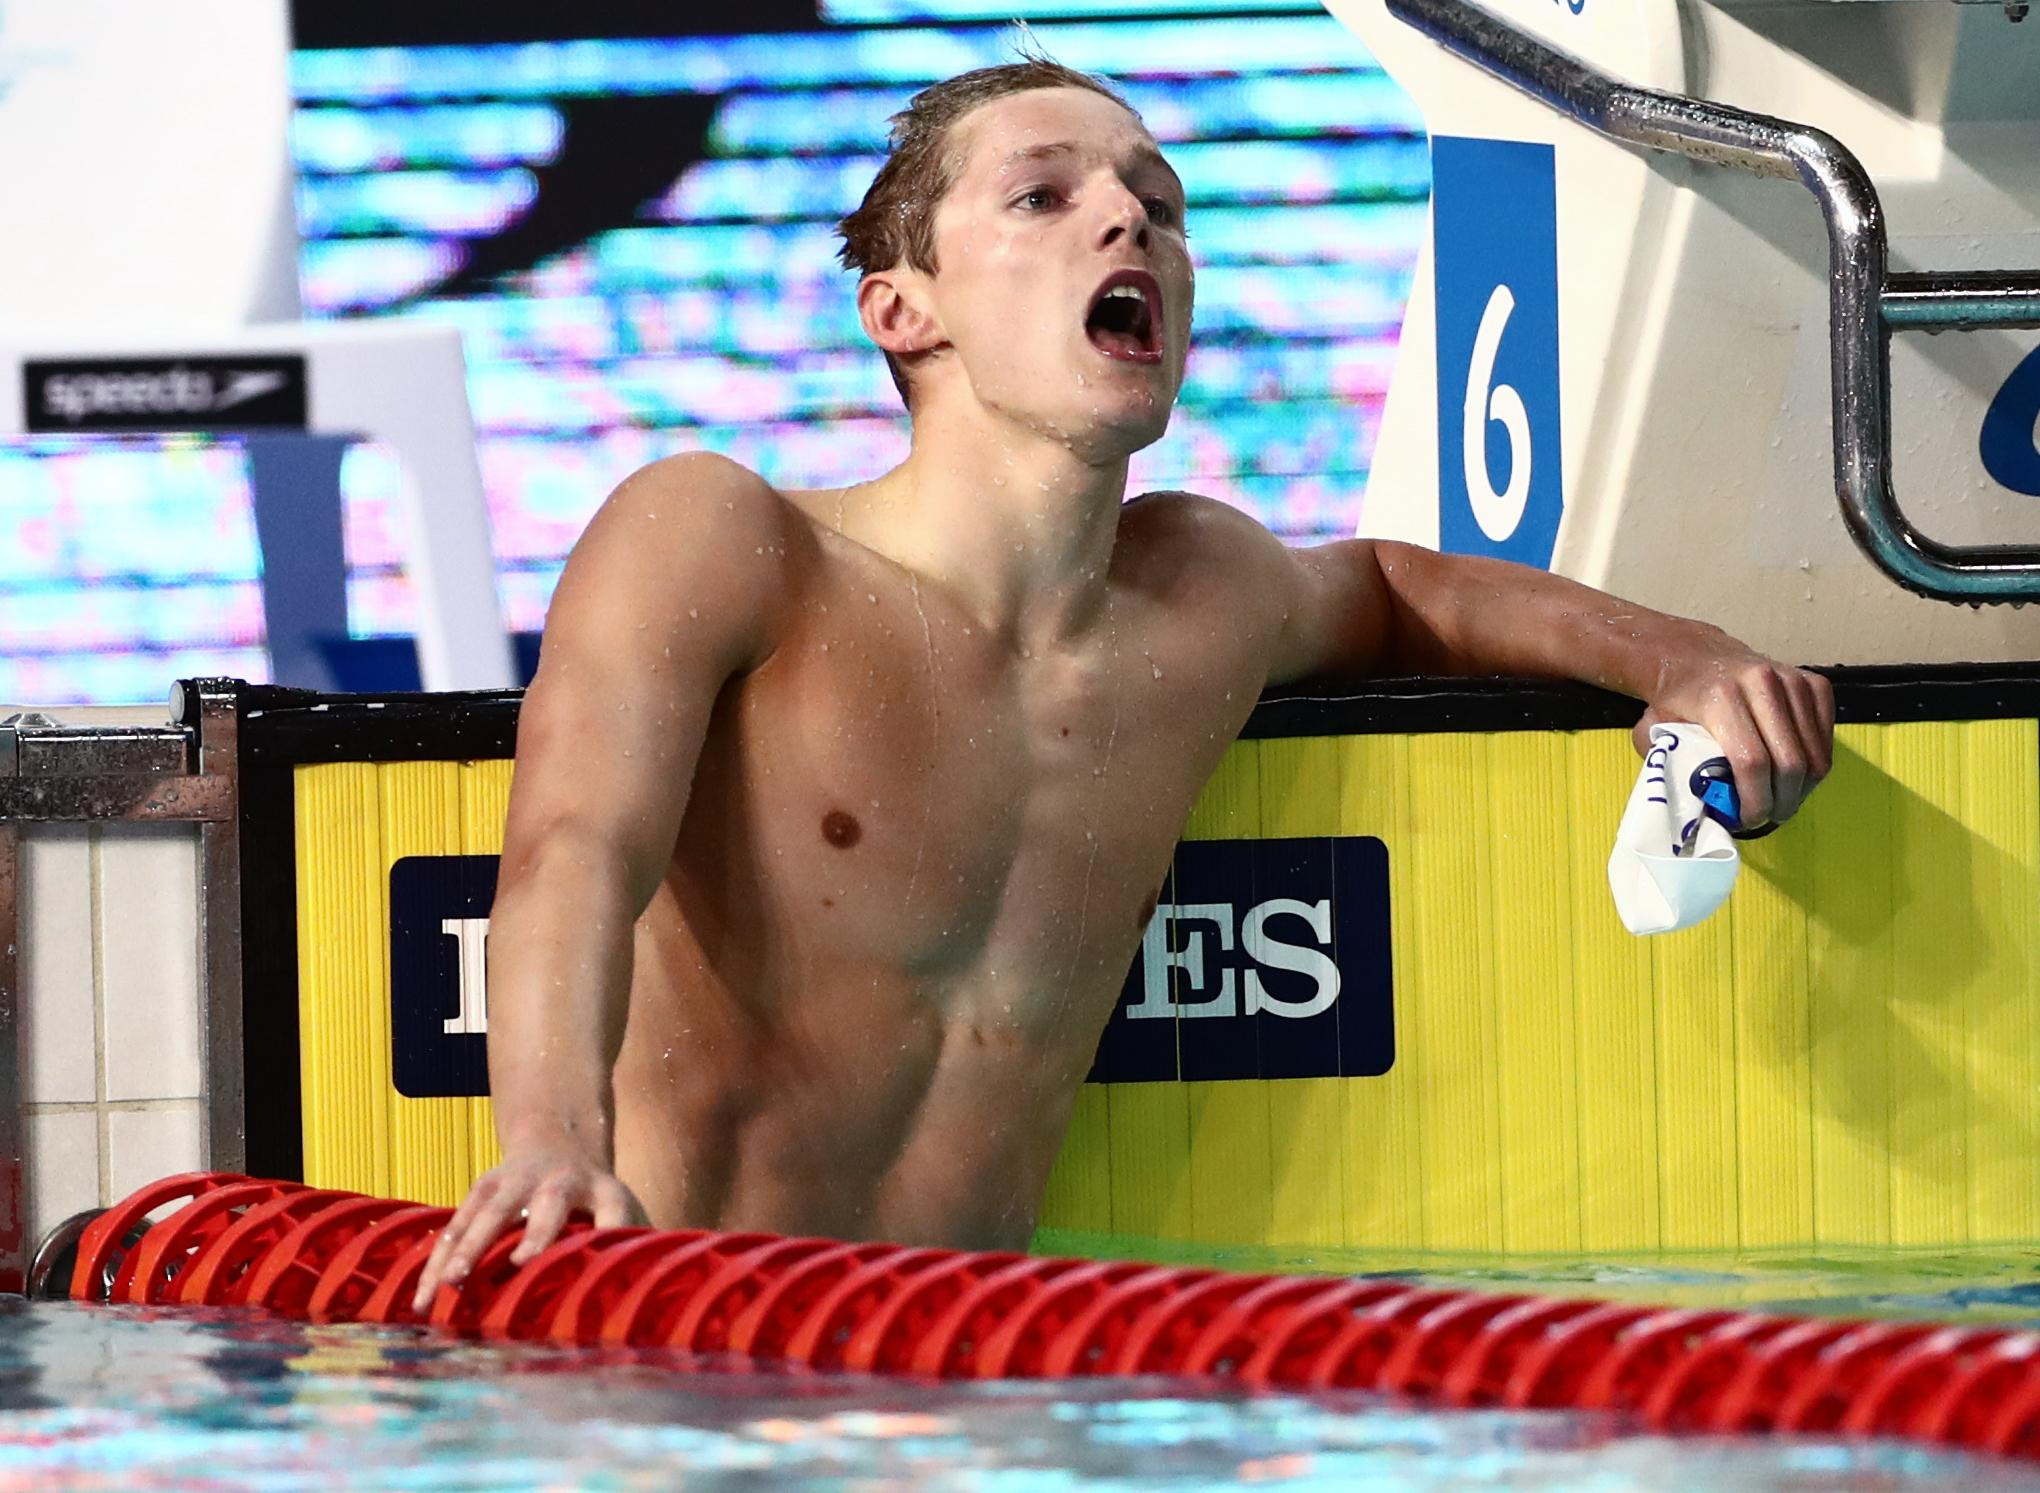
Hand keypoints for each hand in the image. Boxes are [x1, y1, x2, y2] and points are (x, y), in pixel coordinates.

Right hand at [411, 1151, 646, 1315]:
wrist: (558, 1140)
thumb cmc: (597, 1196)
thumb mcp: (624, 1209)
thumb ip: (634, 1244)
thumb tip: (653, 1300)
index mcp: (601, 1188)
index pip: (607, 1208)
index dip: (587, 1232)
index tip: (550, 1263)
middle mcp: (555, 1181)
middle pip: (536, 1207)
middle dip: (518, 1237)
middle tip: (500, 1270)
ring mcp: (513, 1181)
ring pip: (485, 1214)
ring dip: (463, 1251)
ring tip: (444, 1290)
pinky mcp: (481, 1189)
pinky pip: (454, 1225)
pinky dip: (436, 1260)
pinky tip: (421, 1299)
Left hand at [1632, 629, 1834, 829]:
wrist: (1695, 656)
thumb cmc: (1676, 700)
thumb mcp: (1656, 731)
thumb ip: (1671, 765)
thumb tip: (1700, 808)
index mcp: (1721, 697)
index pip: (1752, 762)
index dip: (1754, 801)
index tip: (1746, 820)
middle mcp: (1761, 683)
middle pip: (1790, 762)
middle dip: (1782, 802)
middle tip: (1769, 817)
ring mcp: (1793, 680)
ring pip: (1815, 755)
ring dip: (1802, 789)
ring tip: (1781, 801)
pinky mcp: (1814, 683)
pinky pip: (1827, 738)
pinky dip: (1815, 765)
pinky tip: (1794, 776)